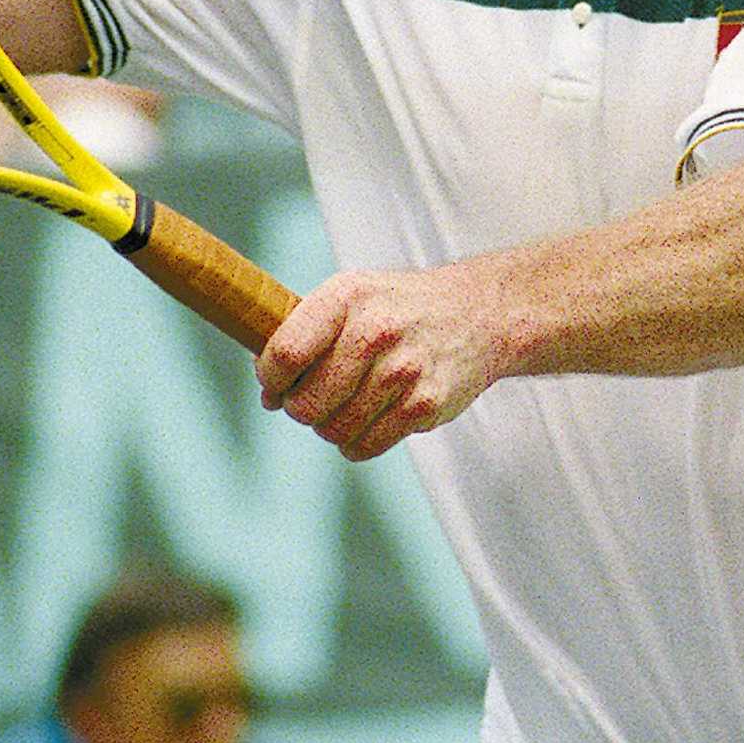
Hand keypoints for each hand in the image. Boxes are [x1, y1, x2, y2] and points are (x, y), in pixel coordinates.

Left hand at [255, 267, 507, 460]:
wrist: (475, 314)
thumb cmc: (395, 308)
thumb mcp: (350, 296)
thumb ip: (304, 335)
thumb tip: (268, 393)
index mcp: (346, 297)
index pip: (284, 354)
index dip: (270, 378)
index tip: (276, 381)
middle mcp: (375, 332)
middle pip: (305, 403)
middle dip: (299, 408)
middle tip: (311, 397)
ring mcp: (403, 371)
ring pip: (333, 431)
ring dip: (329, 425)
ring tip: (343, 405)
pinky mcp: (425, 405)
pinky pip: (365, 446)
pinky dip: (356, 442)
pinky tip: (366, 419)